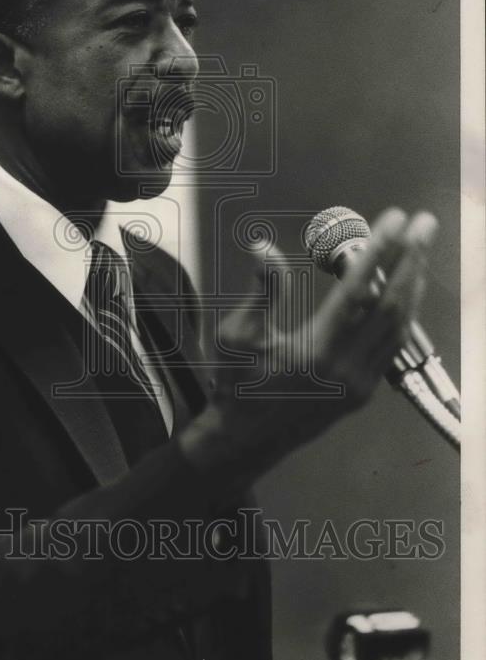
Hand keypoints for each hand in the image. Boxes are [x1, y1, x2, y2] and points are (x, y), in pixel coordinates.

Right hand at [180, 208, 437, 485]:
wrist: (246, 439)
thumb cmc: (236, 384)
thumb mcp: (236, 334)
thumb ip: (261, 290)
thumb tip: (265, 248)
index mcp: (315, 351)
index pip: (357, 290)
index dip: (377, 250)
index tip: (393, 220)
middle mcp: (346, 369)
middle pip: (391, 304)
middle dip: (411, 259)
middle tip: (423, 222)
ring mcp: (360, 384)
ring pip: (400, 326)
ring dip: (412, 284)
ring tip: (419, 249)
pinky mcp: (364, 393)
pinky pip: (393, 346)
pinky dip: (404, 313)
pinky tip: (405, 290)